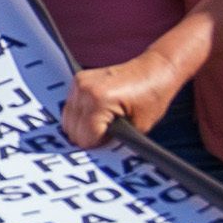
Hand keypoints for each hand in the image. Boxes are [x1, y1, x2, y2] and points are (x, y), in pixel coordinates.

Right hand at [59, 27, 204, 148]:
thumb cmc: (152, 97)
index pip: (85, 137)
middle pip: (72, 130)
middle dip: (89, 137)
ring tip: (104, 123)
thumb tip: (98, 153)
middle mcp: (84, 89)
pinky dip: (81, 117)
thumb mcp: (138, 128)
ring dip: (82, 128)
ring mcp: (79, 83)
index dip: (98, 145)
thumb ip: (114, 141)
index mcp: (99, 100)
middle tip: (109, 134)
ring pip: (68, 121)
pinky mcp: (78, 80)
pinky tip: (97, 115)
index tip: (113, 140)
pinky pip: (70, 108)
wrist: (154, 70)